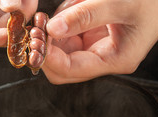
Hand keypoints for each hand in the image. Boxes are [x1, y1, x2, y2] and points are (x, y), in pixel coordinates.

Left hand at [42, 0, 157, 83]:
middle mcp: (103, 60)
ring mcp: (97, 50)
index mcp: (114, 60)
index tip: (37, 37)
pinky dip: (64, 22)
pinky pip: (68, 36)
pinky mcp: (93, 38)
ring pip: (62, 52)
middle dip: (46, 50)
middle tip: (38, 26)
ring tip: (72, 4)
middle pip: (61, 68)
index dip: (48, 57)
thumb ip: (85, 15)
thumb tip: (52, 29)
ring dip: (55, 33)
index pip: (69, 70)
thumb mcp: (119, 1)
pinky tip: (75, 4)